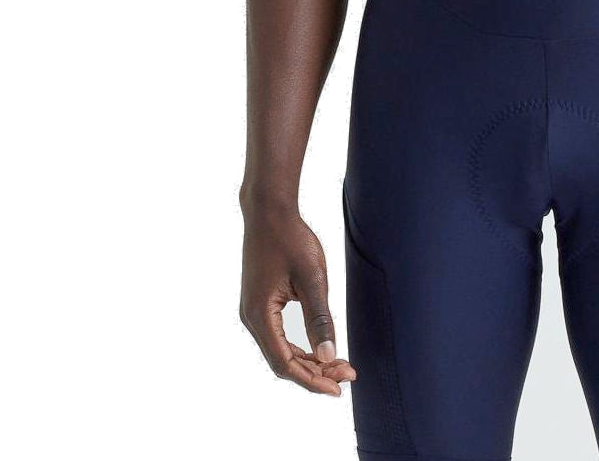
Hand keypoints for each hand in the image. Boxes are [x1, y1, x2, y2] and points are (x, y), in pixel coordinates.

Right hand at [240, 198, 356, 394]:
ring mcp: (253, 311)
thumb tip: (328, 355)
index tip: (339, 388)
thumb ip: (319, 318)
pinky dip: (299, 347)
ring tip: (338, 365)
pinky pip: (278, 336)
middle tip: (346, 374)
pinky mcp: (260, 303)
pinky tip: (319, 348)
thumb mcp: (311, 278)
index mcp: (260, 315)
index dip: (312, 380)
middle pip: (282, 362)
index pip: (285, 364)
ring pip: (280, 351)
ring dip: (308, 361)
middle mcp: (252, 319)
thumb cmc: (291, 239)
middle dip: (314, 373)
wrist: (269, 211)